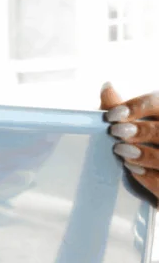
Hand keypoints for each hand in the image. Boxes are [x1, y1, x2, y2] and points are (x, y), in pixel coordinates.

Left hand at [100, 82, 158, 202]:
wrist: (150, 176)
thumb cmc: (141, 144)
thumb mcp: (129, 124)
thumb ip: (118, 108)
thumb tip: (107, 86)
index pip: (157, 102)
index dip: (136, 107)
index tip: (112, 115)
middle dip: (141, 130)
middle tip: (117, 132)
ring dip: (144, 153)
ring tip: (122, 151)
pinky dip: (148, 175)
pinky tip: (133, 169)